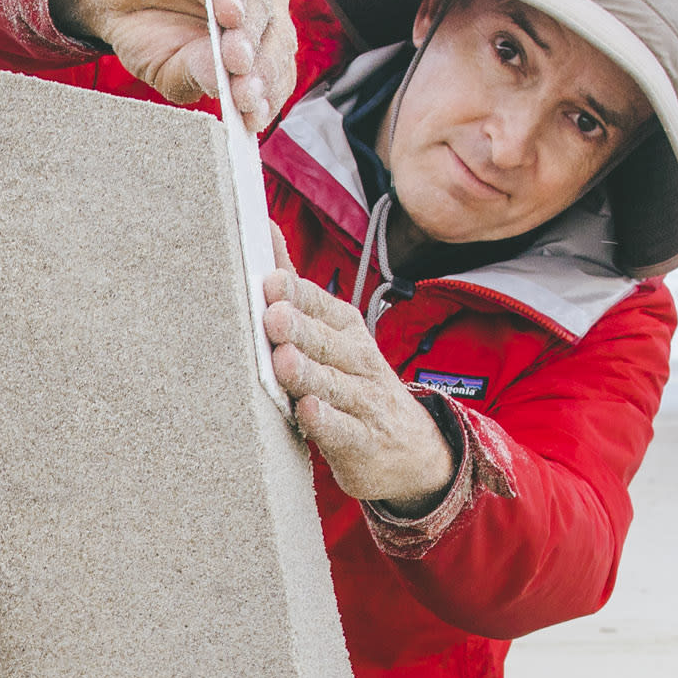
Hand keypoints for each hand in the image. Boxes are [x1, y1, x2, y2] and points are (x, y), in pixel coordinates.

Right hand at [53, 0, 296, 130]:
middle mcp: (262, 6)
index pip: (276, 71)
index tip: (253, 118)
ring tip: (235, 59)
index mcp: (260, 43)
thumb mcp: (169, 70)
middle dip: (261, 69)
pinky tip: (227, 12)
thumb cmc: (150, 35)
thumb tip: (223, 86)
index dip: (267, 94)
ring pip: (260, 2)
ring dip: (248, 33)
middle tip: (245, 95)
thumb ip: (198, 75)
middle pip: (276, 37)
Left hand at [263, 271, 455, 508]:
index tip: (271, 281)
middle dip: (300, 329)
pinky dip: (326, 420)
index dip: (299, 296)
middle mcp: (358, 361)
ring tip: (284, 361)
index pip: (323, 307)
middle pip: (327, 343)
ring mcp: (363, 403)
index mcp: (348, 331)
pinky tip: (307, 410)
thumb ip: (298, 291)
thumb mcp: (334, 335)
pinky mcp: (362, 443)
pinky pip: (343, 430)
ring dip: (308, 373)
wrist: (412, 449)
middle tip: (273, 316)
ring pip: (333, 385)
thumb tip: (265, 229)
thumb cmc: (354, 382)